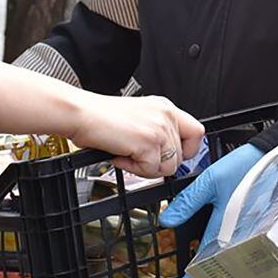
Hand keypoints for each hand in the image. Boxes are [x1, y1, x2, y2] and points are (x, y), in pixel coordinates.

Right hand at [70, 93, 204, 178]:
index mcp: (166, 107)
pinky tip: (120, 156)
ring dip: (146, 168)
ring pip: (168, 167)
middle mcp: (166, 115)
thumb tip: (167, 156)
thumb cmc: (101, 117)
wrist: (81, 113)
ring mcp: (159, 128)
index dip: (187, 151)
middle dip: (158, 164)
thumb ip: (157, 131)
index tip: (171, 157)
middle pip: (181, 156)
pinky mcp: (148, 142)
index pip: (196, 132)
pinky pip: (151, 170)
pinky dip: (133, 169)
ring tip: (126, 155)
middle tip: (137, 157)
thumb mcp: (139, 118)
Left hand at [158, 143, 263, 277]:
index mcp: (222, 235)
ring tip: (203, 266)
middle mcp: (239, 244)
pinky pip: (243, 257)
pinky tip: (223, 251)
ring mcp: (251, 242)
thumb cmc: (245, 169)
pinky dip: (231, 260)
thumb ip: (187, 202)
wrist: (275, 159)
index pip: (201, 273)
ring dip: (217, 273)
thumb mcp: (210, 181)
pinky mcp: (260, 235)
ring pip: (232, 270)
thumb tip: (167, 221)